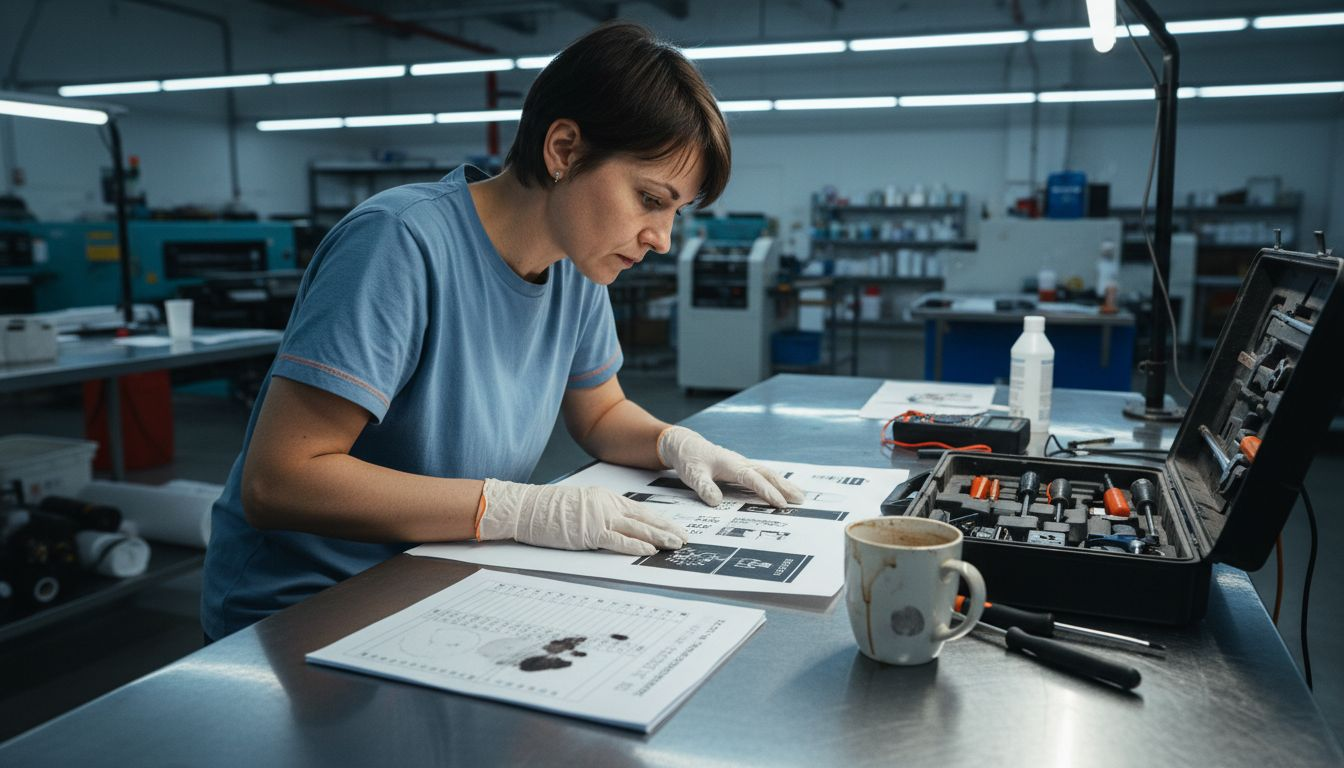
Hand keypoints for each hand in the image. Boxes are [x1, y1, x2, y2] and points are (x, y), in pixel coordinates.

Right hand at [478, 479, 687, 555]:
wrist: (527, 507)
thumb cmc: (548, 509)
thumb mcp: (581, 504)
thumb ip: (600, 512)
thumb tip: (616, 526)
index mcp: (606, 497)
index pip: (640, 511)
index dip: (659, 520)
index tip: (674, 527)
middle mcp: (607, 505)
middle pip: (644, 519)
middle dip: (667, 528)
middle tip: (685, 538)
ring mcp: (599, 518)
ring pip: (637, 529)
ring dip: (659, 537)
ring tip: (676, 545)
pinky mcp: (589, 532)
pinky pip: (618, 541)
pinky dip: (635, 546)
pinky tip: (650, 551)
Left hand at [657, 426, 805, 507]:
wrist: (684, 444)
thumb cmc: (689, 458)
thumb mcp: (692, 474)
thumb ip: (704, 487)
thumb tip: (716, 502)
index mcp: (731, 464)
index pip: (753, 479)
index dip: (767, 491)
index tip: (780, 503)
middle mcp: (740, 463)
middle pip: (767, 474)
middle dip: (784, 487)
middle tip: (801, 500)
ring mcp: (741, 464)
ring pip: (767, 473)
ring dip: (783, 484)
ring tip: (799, 496)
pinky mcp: (740, 467)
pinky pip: (761, 475)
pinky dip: (774, 482)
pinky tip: (781, 489)